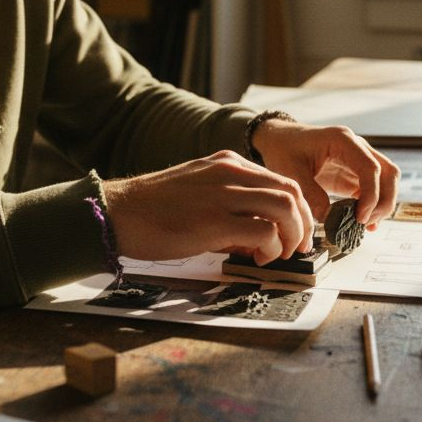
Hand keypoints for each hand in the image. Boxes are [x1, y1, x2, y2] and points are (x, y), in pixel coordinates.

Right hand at [101, 151, 314, 265]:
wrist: (118, 213)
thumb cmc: (154, 210)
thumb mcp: (199, 191)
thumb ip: (231, 203)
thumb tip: (258, 234)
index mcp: (227, 163)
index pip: (281, 180)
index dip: (297, 210)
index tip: (294, 232)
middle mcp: (230, 173)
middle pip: (291, 191)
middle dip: (303, 223)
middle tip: (298, 247)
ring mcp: (223, 195)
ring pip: (285, 207)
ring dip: (292, 235)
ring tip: (280, 254)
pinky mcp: (213, 221)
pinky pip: (264, 232)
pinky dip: (270, 248)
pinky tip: (257, 258)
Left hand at [249, 119, 399, 227]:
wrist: (280, 141)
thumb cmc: (285, 150)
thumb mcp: (291, 172)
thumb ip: (311, 195)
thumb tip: (331, 219)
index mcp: (343, 140)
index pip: (370, 167)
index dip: (371, 194)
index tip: (360, 217)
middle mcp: (357, 147)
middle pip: (388, 173)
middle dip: (383, 201)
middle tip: (365, 222)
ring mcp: (359, 160)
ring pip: (386, 181)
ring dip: (382, 204)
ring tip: (366, 225)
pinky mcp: (355, 173)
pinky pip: (373, 190)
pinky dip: (373, 206)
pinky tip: (364, 224)